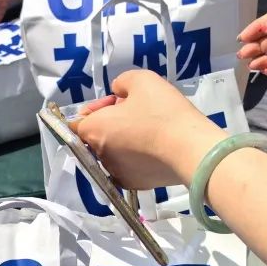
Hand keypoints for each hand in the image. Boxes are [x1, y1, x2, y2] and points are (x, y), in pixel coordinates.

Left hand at [71, 70, 223, 189]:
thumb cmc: (163, 111)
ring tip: (148, 130)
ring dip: (123, 141)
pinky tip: (153, 149)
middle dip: (110, 124)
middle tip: (136, 112)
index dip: (93, 110)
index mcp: (95, 130)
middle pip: (96, 137)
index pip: (76, 124)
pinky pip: (127, 167)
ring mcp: (116, 174)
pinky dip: (135, 158)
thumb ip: (121, 83)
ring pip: (112, 153)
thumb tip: (117, 94)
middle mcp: (100, 156)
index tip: (113, 104)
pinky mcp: (133, 185)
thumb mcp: (141, 80)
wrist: (190, 149)